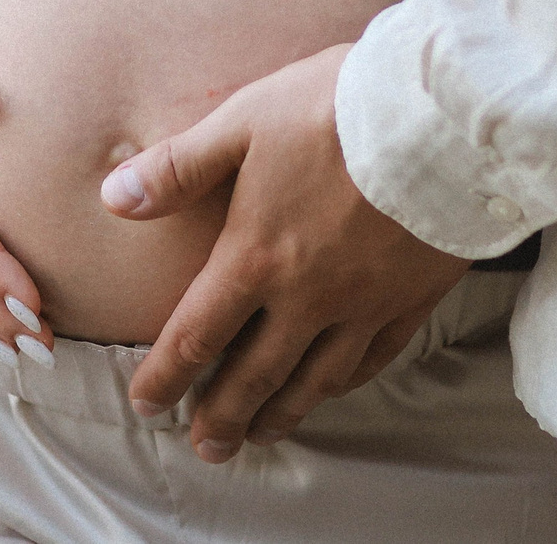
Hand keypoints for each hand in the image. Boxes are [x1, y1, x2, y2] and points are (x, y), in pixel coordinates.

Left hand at [101, 44, 466, 460]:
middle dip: (224, 416)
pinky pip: (375, 358)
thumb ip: (178, 168)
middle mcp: (308, 296)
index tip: (146, 405)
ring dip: (283, 413)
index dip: (167, 377)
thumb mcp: (243, 122)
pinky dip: (346, 382)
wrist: (443, 117)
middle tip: (207, 447)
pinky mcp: (413, 298)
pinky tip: (335, 387)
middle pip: (256, 376)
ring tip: (262, 434)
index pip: (198, 336)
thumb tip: (112, 198)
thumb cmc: (335, 109)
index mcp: (257, 257)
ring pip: (317, 379)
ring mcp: (365, 304)